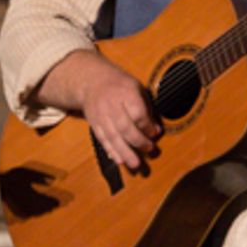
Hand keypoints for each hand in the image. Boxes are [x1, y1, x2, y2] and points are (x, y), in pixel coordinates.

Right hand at [76, 55, 159, 170]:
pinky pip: (103, 139)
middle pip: (125, 127)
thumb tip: (155, 130)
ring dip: (125, 152)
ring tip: (135, 164)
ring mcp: (101, 116)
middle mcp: (111, 105)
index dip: (147, 126)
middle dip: (138, 141)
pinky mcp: (94, 124)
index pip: (137, 113)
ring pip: (113, 136)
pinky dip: (111, 151)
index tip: (154, 133)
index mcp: (125, 93)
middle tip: (149, 149)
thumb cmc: (118, 85)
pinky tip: (119, 160)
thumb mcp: (136, 87)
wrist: (91, 82)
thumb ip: (146, 108)